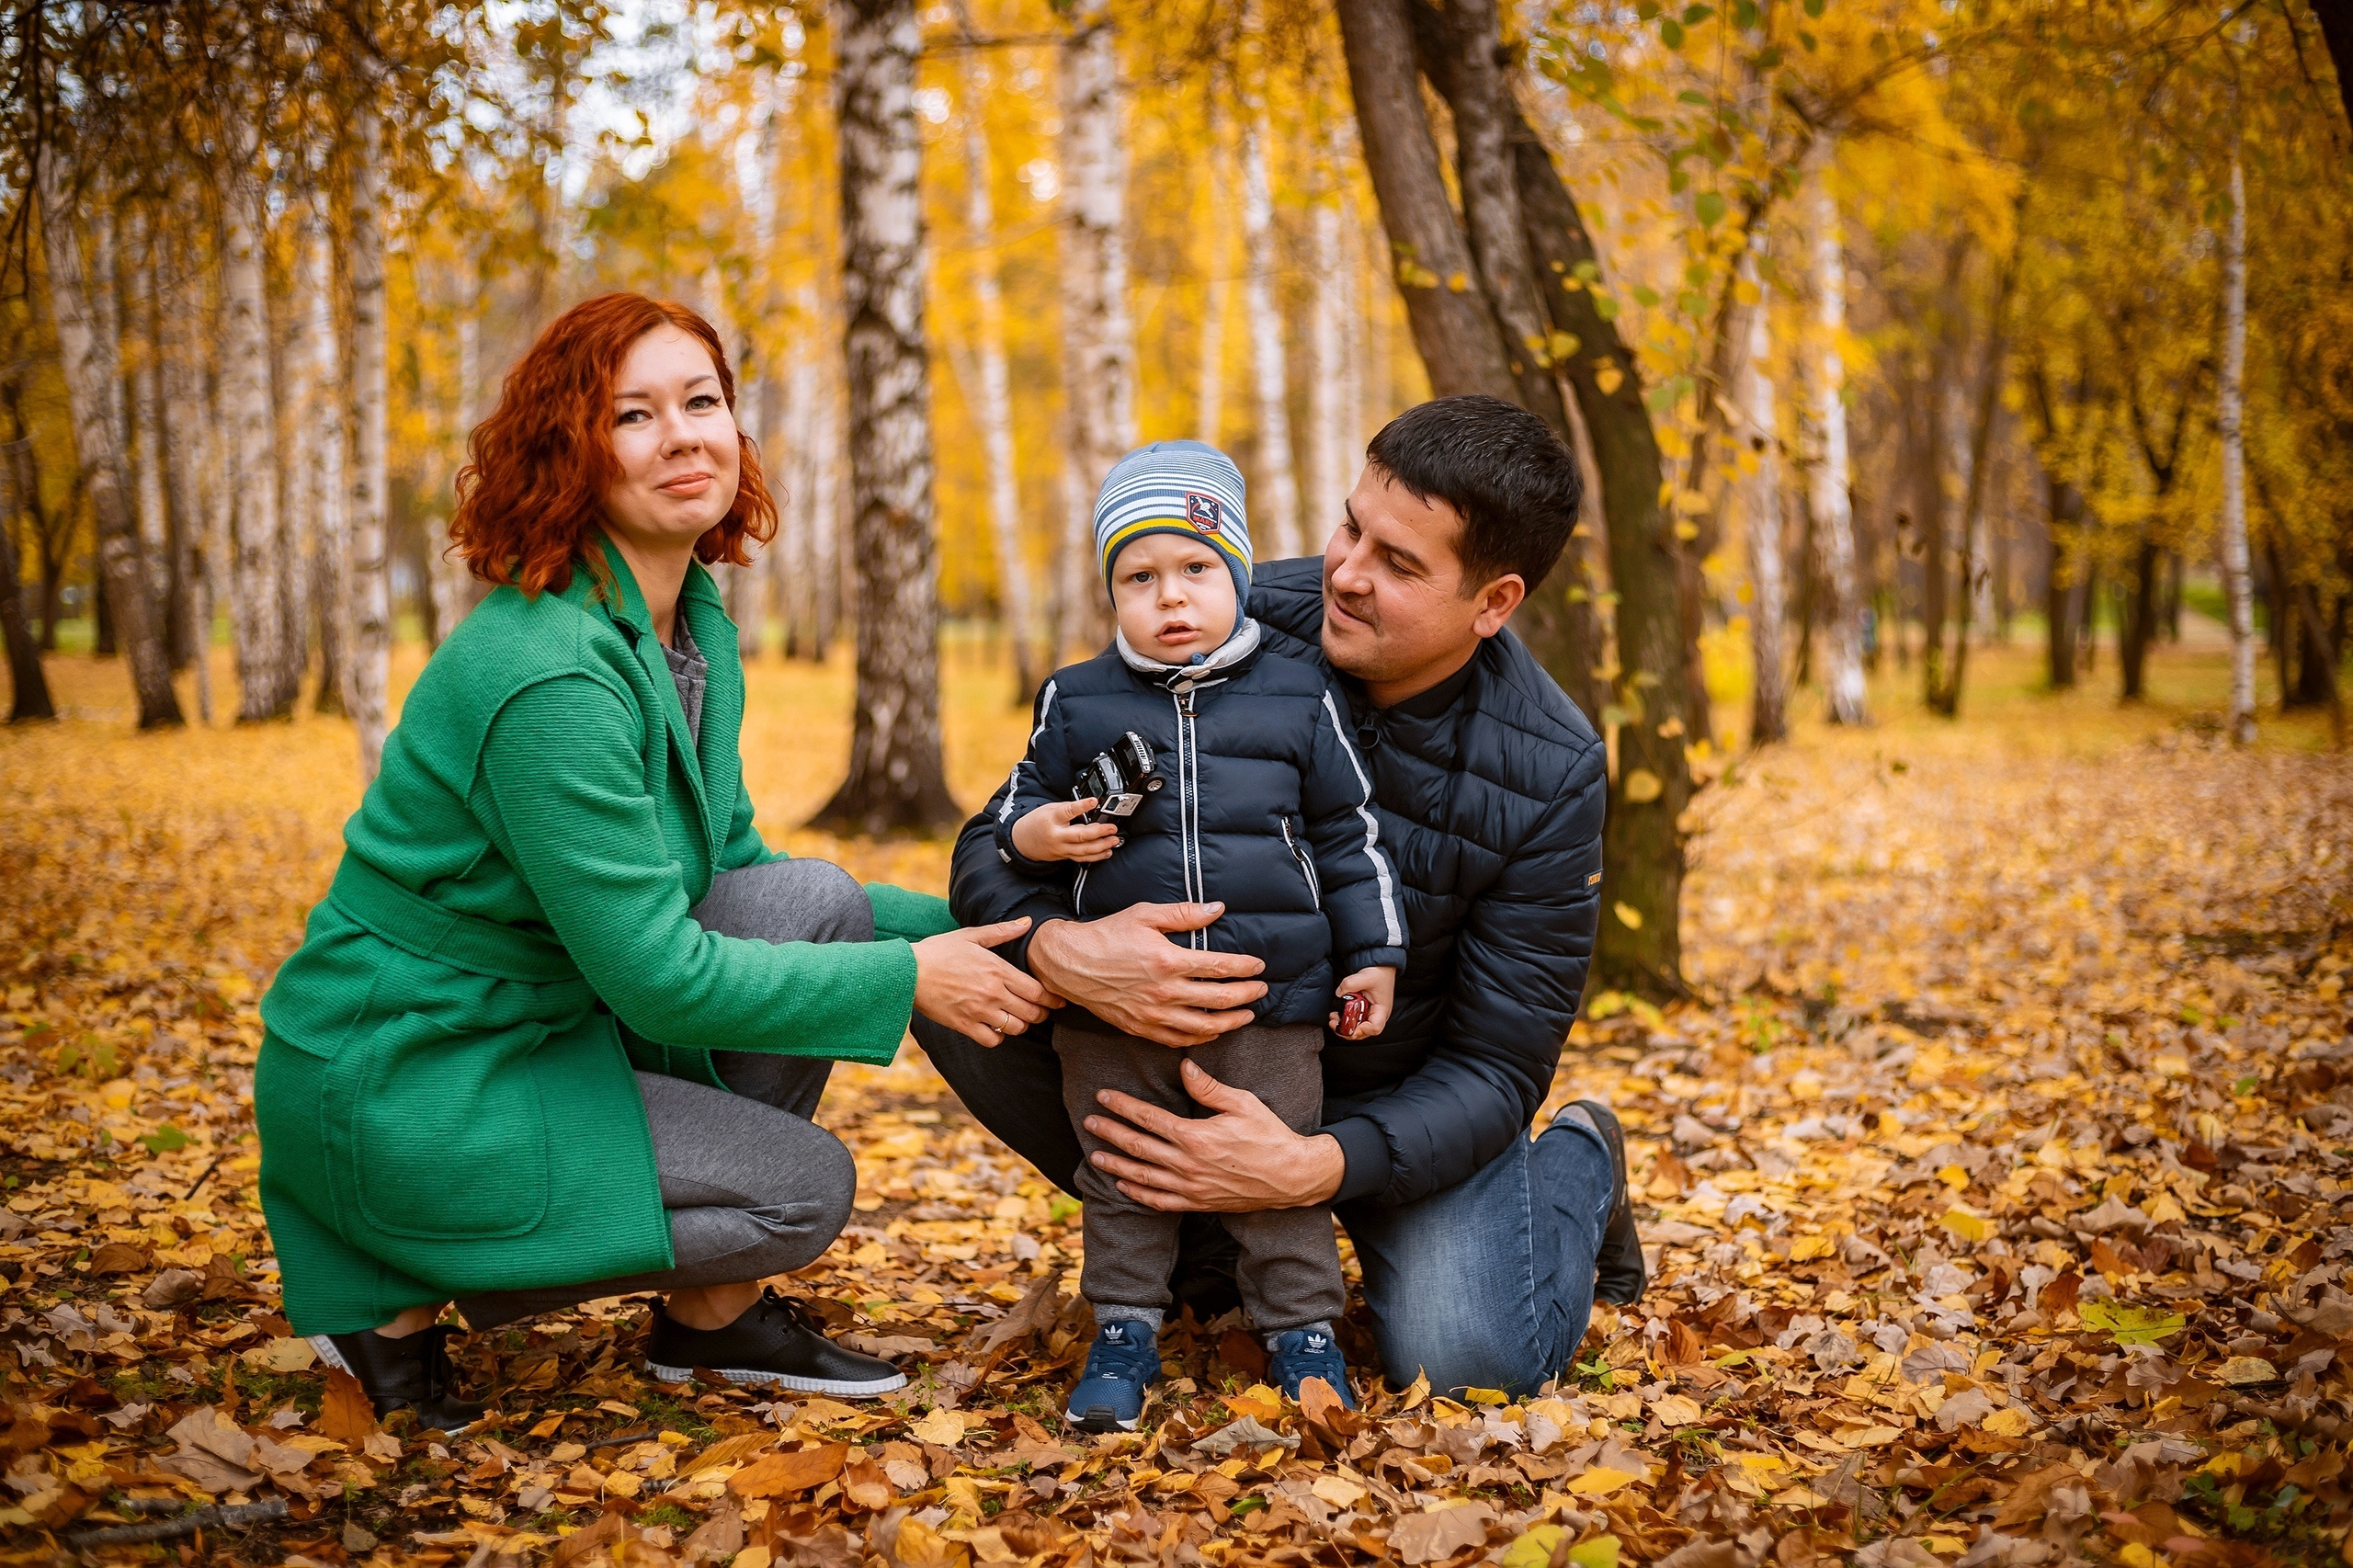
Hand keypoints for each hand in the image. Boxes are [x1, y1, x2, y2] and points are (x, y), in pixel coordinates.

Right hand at [912, 918, 1050, 1047]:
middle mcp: (992, 993)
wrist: (908, 972)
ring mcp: (979, 1011)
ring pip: (1015, 1028)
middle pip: (1031, 1012)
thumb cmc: (939, 951)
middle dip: (1041, 1014)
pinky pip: (993, 1040)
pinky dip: (999, 1038)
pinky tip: (996, 1028)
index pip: (1036, 991)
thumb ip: (1002, 931)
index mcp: (997, 970)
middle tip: (1042, 1012)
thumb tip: (1028, 922)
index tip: (1057, 1001)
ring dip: (1022, 1025)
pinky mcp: (964, 1025)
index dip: (1051, 999)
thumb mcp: (971, 936)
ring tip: (1019, 1019)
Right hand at [1011, 798, 1121, 863]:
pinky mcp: (1064, 856)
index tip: (1094, 801)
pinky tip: (1106, 852)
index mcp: (1052, 819)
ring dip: (1101, 846)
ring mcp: (1061, 848)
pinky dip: (1096, 856)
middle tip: (1112, 828)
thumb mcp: (1049, 809)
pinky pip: (1081, 858)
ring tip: (1114, 840)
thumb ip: (1068, 808)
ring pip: (1083, 850)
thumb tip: (1088, 807)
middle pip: (1080, 836)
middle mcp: (1057, 836)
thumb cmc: (1037, 822)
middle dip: (1099, 832)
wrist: (1023, 841)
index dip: (1081, 806)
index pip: (1068, 812)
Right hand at [1027, 903, 1267, 1047]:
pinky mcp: (1141, 1028)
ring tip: (1246, 1015)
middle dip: (1247, 995)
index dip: (1245, 968)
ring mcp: (1153, 1014)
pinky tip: (1213, 1031)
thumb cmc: (1107, 935)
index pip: (1220, 967)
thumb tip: (1218, 909)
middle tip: (1261, 991)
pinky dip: (1201, 1038)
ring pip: (1204, 1025)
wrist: (1069, 963)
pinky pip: (1178, 1039)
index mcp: (1169, 961)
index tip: (1259, 966)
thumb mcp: (1145, 915)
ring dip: (1231, 1022)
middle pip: (1219, 999)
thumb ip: (1184, 914)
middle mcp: (1165, 992)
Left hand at [1083, 1058, 1345, 1211]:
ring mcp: (1191, 1187)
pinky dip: (1138, 1194)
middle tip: (1089, 1122)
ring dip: (1116, 1165)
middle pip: (1138, 1147)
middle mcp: (1187, 1164)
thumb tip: (1184, 1066)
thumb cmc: (1269, 1135)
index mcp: (1195, 1136)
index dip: (1123, 1106)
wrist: (1291, 1176)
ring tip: (1094, 1156)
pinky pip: (1160, 1201)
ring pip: (1143, 1177)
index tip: (1103, 1097)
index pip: (1148, 1118)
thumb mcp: (1242, 1103)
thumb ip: (1208, 1087)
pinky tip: (1124, 1185)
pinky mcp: (1198, 1203)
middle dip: (1110, 1133)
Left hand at [1329, 965, 1396, 1038]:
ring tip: (1333, 1019)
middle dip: (1347, 1031)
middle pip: (1364, 1032)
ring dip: (1344, 1026)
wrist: (1382, 968)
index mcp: (1382, 1010)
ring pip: (1358, 1028)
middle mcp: (1377, 1015)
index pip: (1375, 1027)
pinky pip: (1355, 1020)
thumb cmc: (1380, 974)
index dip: (1361, 1030)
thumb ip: (1350, 984)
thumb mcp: (1365, 976)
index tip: (1349, 1025)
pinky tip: (1337, 1014)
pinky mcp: (1364, 1011)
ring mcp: (1370, 1014)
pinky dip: (1345, 1020)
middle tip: (1334, 1024)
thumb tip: (1339, 993)